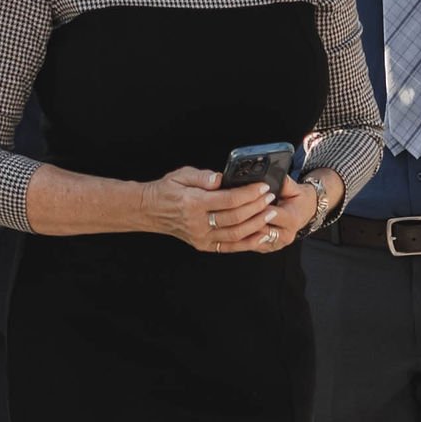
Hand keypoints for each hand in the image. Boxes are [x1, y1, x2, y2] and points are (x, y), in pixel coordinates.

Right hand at [150, 166, 290, 253]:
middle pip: (236, 217)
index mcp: (194, 203)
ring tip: (270, 214)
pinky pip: (230, 247)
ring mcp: (202, 237)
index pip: (229, 200)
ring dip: (257, 224)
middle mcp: (198, 223)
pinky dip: (248, 242)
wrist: (150, 211)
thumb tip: (221, 178)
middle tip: (270, 198)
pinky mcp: (204, 245)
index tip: (263, 187)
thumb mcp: (182, 175)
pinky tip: (261, 235)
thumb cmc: (167, 191)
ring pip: (236, 234)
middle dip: (257, 207)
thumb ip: (203, 176)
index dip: (249, 194)